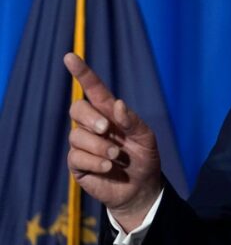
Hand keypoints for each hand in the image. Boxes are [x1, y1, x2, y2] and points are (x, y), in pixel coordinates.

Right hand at [64, 53, 161, 231]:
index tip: (70, 57)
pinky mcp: (78, 164)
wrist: (141, 187)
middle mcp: (93, 125)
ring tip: (118, 157)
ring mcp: (84, 144)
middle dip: (90, 117)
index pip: (93, 89)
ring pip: (77, 136)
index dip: (82, 73)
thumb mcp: (146, 137)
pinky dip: (95, 161)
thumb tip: (117, 104)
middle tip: (107, 129)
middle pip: (77, 109)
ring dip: (100, 147)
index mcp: (109, 113)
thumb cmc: (144, 157)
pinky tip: (109, 167)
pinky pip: (76, 157)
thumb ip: (133, 121)